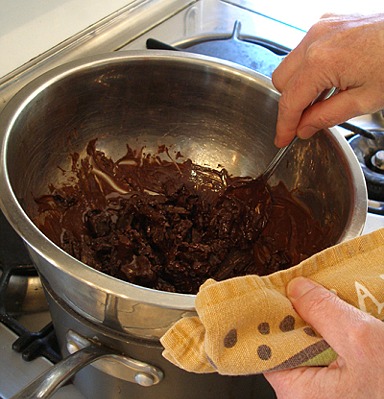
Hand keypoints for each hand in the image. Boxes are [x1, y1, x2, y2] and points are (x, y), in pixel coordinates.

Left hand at [264, 277, 383, 398]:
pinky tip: (350, 322)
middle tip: (315, 290)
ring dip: (325, 322)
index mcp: (295, 388)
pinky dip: (338, 335)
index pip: (268, 341)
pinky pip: (330, 353)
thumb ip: (323, 310)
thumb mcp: (361, 340)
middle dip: (304, 313)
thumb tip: (296, 288)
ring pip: (312, 344)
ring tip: (336, 303)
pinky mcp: (342, 387)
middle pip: (291, 339)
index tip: (280, 288)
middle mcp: (304, 393)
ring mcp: (323, 391)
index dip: (274, 312)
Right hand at [272, 13, 383, 146]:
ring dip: (299, 86)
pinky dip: (309, 69)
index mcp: (321, 61)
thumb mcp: (365, 99)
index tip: (283, 137)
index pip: (289, 101)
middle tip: (304, 121)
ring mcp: (321, 28)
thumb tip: (305, 127)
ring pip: (291, 65)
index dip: (284, 125)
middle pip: (282, 82)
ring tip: (321, 101)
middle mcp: (315, 39)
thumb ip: (327, 116)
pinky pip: (305, 51)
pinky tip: (328, 80)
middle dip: (290, 103)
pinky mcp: (330, 22)